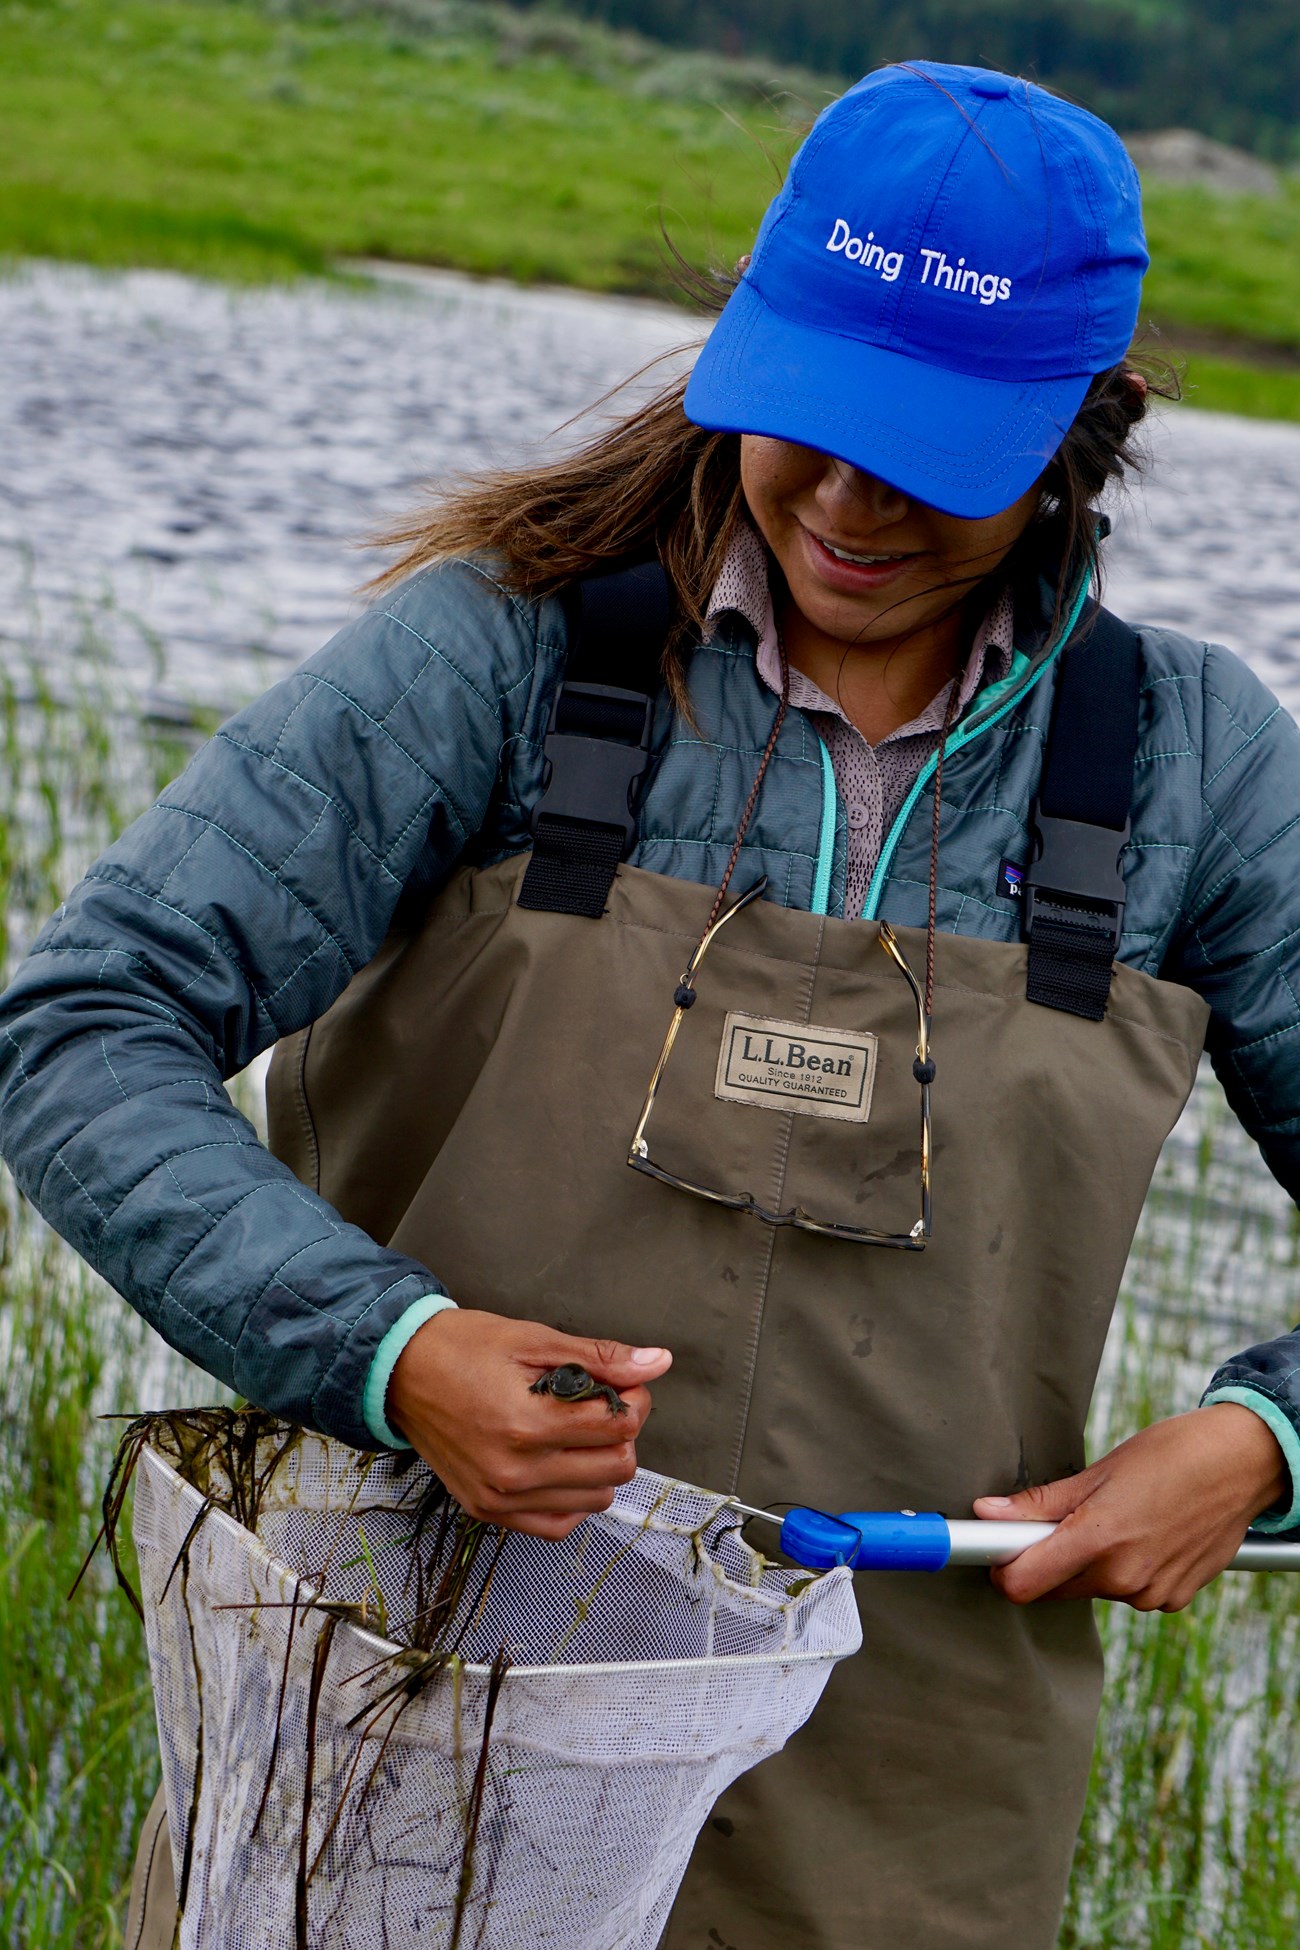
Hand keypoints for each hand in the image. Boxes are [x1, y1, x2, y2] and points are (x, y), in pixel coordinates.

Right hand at [385, 1308, 672, 1539]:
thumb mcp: (534, 1339)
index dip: (634, 1399)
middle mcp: (515, 1472)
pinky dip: (572, 1497)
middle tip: (599, 1404)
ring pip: (596, 1500)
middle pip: (617, 1467)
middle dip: (621, 1431)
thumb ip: (600, 1358)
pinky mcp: (489, 1512)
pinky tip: (559, 1463)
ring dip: (599, 1464)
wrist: (400, 1372)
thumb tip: (657, 1362)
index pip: (620, 1427)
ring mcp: (501, 1498)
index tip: (621, 1383)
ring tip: (574, 1430)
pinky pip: (559, 1525)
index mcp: (527, 1424)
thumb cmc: (462, 1349)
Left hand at [972, 1403, 1287, 1609]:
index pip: (1023, 1584)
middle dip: (1048, 1559)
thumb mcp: (1099, 1471)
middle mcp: (1124, 1577)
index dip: (1002, 1568)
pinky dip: (1127, 1570)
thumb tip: (987, 1513)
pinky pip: (1130, 1592)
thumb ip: (1041, 1503)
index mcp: (1098, 1539)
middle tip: (1068, 1517)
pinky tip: (1148, 1534)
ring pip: (1093, 1588)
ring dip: (1092, 1563)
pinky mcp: (1174, 1600)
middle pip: (1055, 1588)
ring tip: (1122, 1517)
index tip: (997, 1550)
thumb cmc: (1172, 1455)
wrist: (1243, 1464)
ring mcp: (1152, 1594)